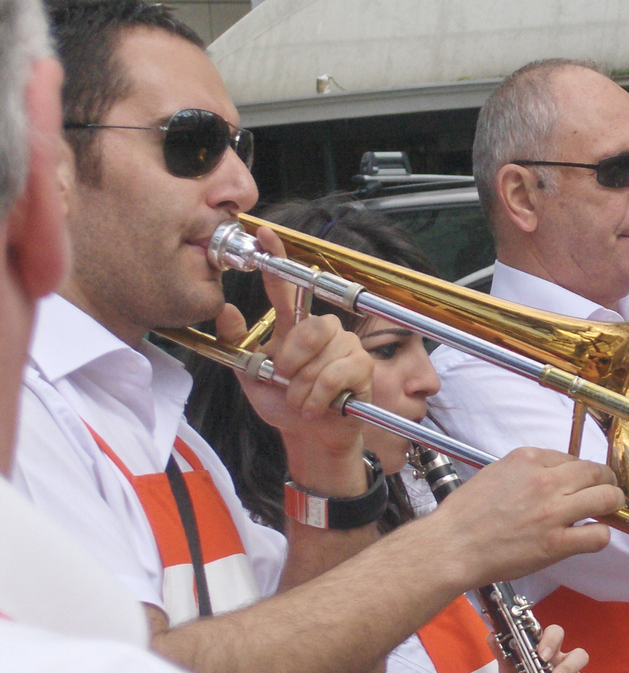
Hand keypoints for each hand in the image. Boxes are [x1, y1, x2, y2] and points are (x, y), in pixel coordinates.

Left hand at [217, 226, 373, 493]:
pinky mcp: (362, 368)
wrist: (310, 438)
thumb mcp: (250, 374)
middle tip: (285, 378)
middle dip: (293, 358)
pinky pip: (337, 374)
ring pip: (322, 356)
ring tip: (301, 400)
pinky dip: (319, 396)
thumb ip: (236, 343)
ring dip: (304, 386)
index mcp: (293, 328)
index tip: (265, 234)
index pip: (286, 287)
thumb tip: (223, 310)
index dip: (277, 259)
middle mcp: (322, 331)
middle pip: (310, 327)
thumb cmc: (284, 405)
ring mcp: (346, 347)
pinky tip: (316, 406)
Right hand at [414, 448, 619, 589]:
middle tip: (609, 489)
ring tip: (611, 509)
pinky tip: (591, 536)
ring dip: (613, 503)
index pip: (572, 458)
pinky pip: (598, 535)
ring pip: (606, 498)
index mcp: (528, 459)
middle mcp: (546, 481)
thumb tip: (551, 474)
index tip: (583, 480)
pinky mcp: (556, 543)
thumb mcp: (495, 472)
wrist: (452, 546)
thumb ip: (526, 469)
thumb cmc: (466, 513)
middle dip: (607, 481)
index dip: (582, 471)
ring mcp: (553, 512)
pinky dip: (600, 535)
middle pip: (596, 472)